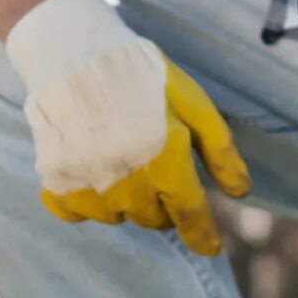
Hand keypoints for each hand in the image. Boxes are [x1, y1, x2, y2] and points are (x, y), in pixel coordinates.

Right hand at [5, 0, 250, 255]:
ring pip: (117, 216)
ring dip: (125, 199)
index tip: (209, 246)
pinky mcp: (56, 181)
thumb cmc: (139, 73)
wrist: (72, 51)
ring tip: (121, 159)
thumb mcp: (191, 101)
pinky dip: (86, 200)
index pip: (190, 215)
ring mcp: (89, 184)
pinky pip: (77, 212)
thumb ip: (219, 149)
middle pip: (153, 219)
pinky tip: (90, 172)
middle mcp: (127, 182)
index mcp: (165, 160)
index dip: (203, 234)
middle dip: (162, 202)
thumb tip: (241, 192)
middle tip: (156, 167)